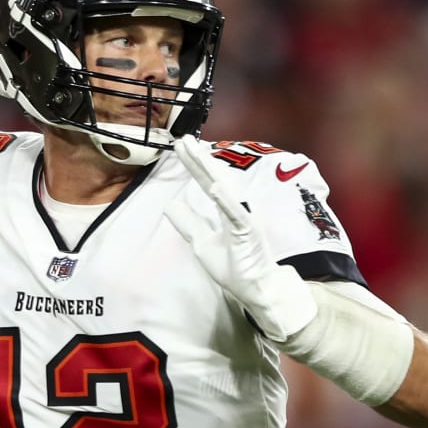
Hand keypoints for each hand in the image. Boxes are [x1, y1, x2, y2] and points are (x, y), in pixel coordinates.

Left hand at [167, 137, 314, 341]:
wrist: (258, 289)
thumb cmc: (235, 267)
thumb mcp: (201, 244)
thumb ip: (188, 224)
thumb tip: (170, 205)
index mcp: (224, 211)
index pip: (205, 183)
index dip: (193, 165)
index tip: (180, 145)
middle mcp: (234, 210)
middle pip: (213, 179)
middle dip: (198, 160)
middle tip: (183, 139)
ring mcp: (243, 219)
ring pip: (223, 190)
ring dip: (210, 171)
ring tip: (196, 153)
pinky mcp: (249, 233)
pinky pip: (236, 215)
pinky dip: (225, 201)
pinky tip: (214, 187)